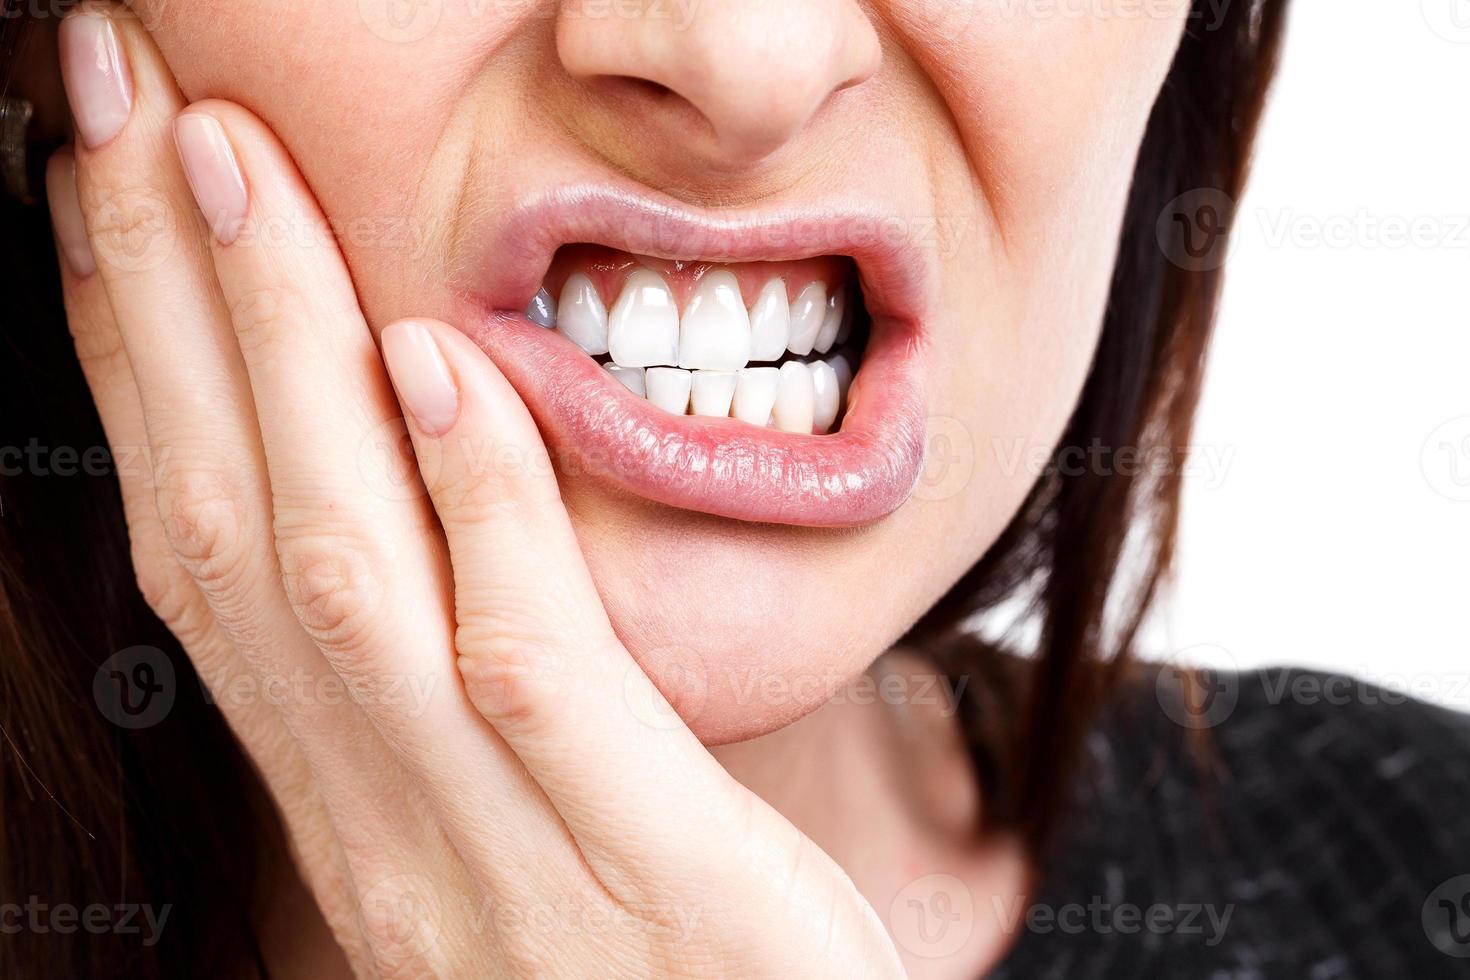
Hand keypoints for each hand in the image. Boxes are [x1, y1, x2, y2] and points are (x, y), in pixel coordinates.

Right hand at [49, 6, 904, 976]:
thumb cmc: (653, 967)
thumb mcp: (533, 826)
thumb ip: (468, 685)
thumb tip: (431, 480)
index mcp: (356, 800)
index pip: (211, 547)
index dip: (142, 360)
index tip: (108, 192)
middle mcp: (383, 821)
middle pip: (234, 526)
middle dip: (160, 303)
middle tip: (114, 100)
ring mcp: (494, 853)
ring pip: (343, 576)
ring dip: (273, 360)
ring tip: (227, 167)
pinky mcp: (642, 869)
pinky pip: (528, 668)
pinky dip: (471, 503)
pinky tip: (431, 363)